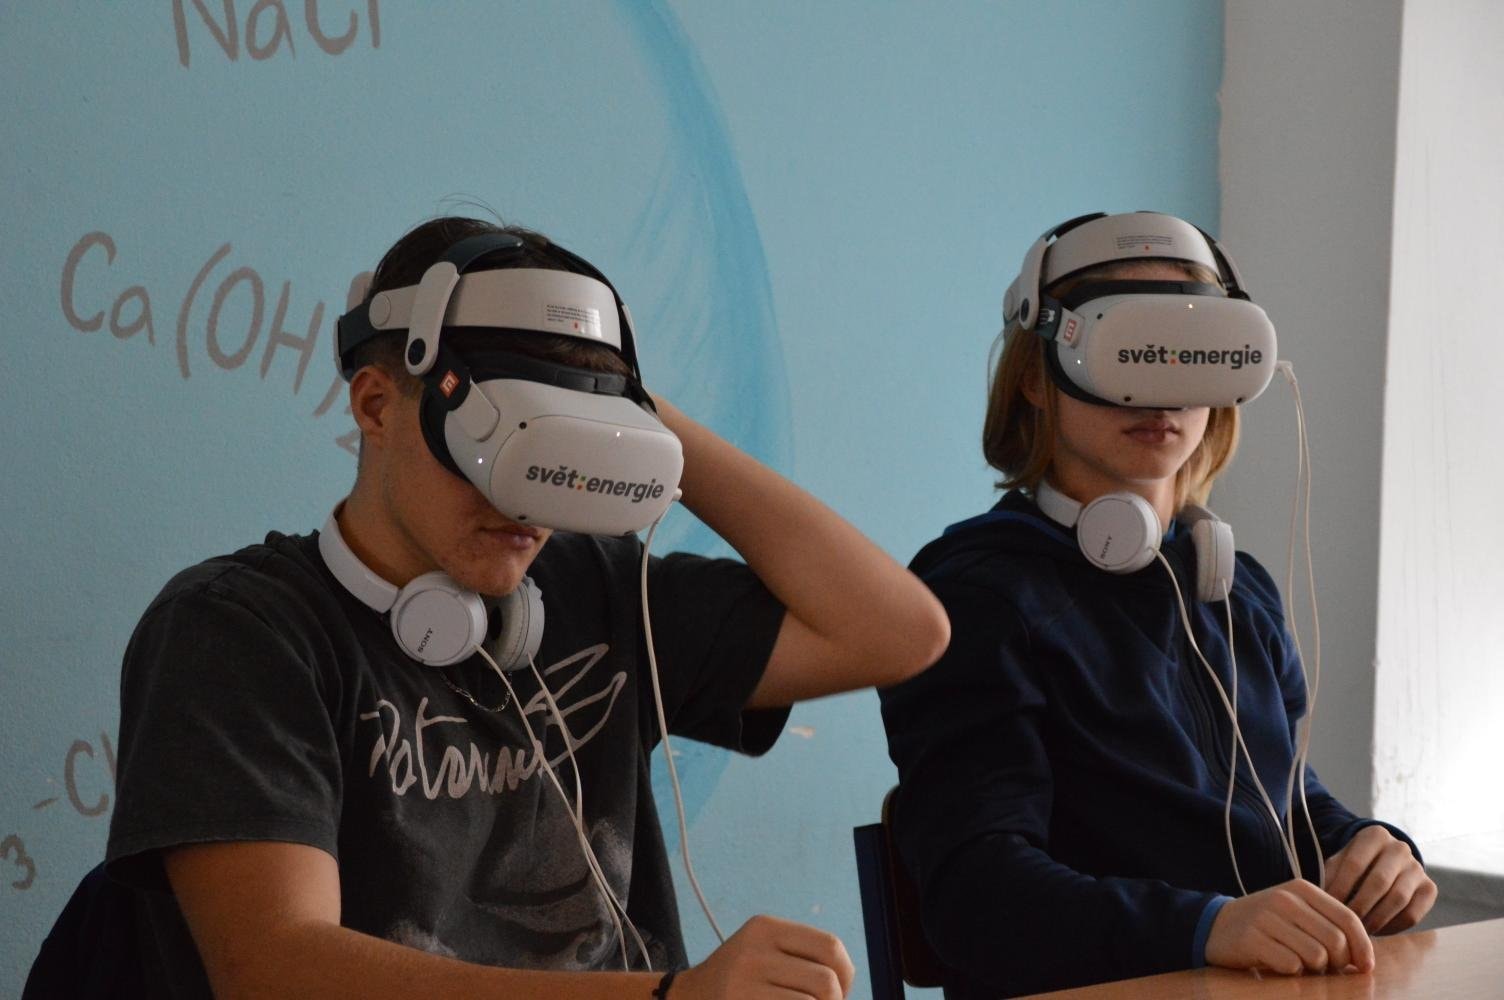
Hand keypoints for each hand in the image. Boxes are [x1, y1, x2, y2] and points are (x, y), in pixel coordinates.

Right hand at [673, 915, 854, 998]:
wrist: (688, 998)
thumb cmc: (740, 981)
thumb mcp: (764, 952)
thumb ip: (802, 957)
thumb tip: (847, 981)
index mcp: (766, 927)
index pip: (830, 946)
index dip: (846, 974)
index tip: (839, 991)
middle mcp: (754, 949)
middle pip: (826, 980)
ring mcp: (744, 981)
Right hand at [1204, 878, 1374, 974]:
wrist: (1217, 924)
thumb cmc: (1268, 924)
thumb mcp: (1297, 912)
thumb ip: (1328, 924)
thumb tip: (1364, 958)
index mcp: (1302, 889)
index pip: (1348, 918)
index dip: (1363, 946)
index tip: (1365, 967)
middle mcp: (1285, 899)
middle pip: (1336, 941)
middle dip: (1339, 963)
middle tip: (1327, 968)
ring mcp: (1266, 917)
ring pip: (1316, 956)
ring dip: (1315, 969)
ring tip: (1301, 964)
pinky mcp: (1251, 938)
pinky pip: (1291, 965)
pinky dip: (1291, 972)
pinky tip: (1279, 964)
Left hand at [1325, 825, 1437, 933]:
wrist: (1386, 862)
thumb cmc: (1355, 863)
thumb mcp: (1340, 860)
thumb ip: (1331, 875)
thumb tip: (1322, 900)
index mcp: (1374, 835)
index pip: (1355, 863)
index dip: (1340, 888)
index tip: (1329, 906)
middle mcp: (1400, 848)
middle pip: (1379, 881)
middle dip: (1359, 906)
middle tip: (1345, 923)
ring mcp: (1418, 868)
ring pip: (1398, 899)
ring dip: (1376, 919)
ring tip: (1358, 930)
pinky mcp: (1429, 889)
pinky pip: (1412, 914)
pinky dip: (1393, 926)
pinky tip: (1376, 931)